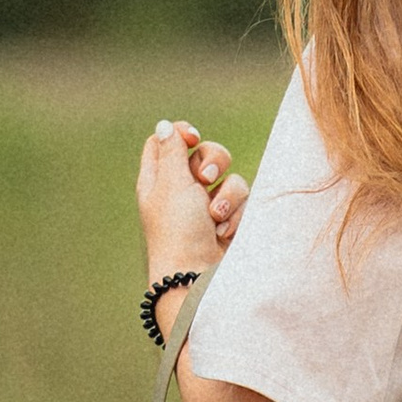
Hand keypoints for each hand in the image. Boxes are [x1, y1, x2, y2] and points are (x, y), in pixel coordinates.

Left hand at [136, 119, 250, 280]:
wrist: (198, 277)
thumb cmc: (179, 231)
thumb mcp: (171, 184)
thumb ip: (173, 150)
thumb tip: (165, 125)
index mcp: (159, 180)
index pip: (166, 142)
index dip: (182, 133)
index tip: (193, 138)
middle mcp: (182, 191)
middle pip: (204, 153)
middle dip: (213, 162)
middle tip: (205, 180)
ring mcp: (207, 207)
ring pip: (230, 177)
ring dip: (227, 195)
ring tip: (215, 218)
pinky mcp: (230, 222)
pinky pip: (242, 202)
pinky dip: (235, 214)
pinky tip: (223, 233)